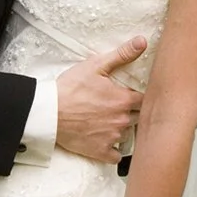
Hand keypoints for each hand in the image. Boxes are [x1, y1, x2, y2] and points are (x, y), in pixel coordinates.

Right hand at [55, 37, 145, 162]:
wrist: (49, 113)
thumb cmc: (70, 88)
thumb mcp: (95, 66)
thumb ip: (122, 54)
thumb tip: (142, 41)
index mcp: (124, 100)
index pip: (146, 99)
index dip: (141, 96)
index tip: (134, 95)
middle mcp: (123, 120)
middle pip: (139, 117)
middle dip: (134, 112)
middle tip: (121, 107)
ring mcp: (112, 137)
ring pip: (128, 134)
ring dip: (123, 128)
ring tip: (112, 121)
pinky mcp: (101, 151)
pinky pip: (116, 155)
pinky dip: (114, 149)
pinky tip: (108, 141)